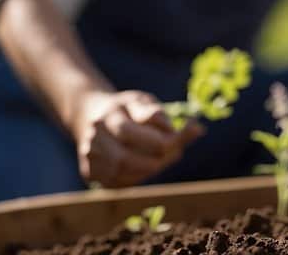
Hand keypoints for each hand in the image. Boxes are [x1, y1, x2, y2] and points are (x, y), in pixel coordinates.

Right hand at [67, 90, 203, 187]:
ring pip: (120, 174)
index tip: (174, 138)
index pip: (128, 132)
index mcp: (108, 114)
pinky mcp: (89, 172)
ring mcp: (89, 156)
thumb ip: (165, 118)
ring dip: (146, 170)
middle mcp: (94, 137)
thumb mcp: (144, 103)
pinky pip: (117, 183)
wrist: (90, 115)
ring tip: (159, 159)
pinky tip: (144, 166)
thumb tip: (198, 130)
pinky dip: (136, 178)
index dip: (156, 140)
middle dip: (152, 160)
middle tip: (171, 153)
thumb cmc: (127, 109)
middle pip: (123, 159)